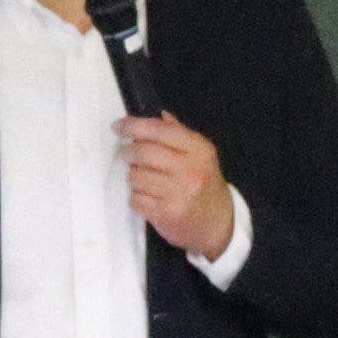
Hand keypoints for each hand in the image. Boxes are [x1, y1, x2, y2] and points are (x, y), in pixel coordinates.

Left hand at [118, 112, 238, 260]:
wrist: (218, 223)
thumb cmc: (204, 184)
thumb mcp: (200, 155)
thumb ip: (179, 134)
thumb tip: (160, 115)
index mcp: (199, 150)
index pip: (160, 130)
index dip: (134, 126)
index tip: (118, 126)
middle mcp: (191, 169)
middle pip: (143, 152)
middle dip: (129, 152)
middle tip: (128, 155)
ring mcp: (179, 192)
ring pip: (136, 176)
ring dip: (133, 177)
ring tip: (146, 180)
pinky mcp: (166, 212)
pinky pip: (135, 198)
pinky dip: (136, 197)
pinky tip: (149, 197)